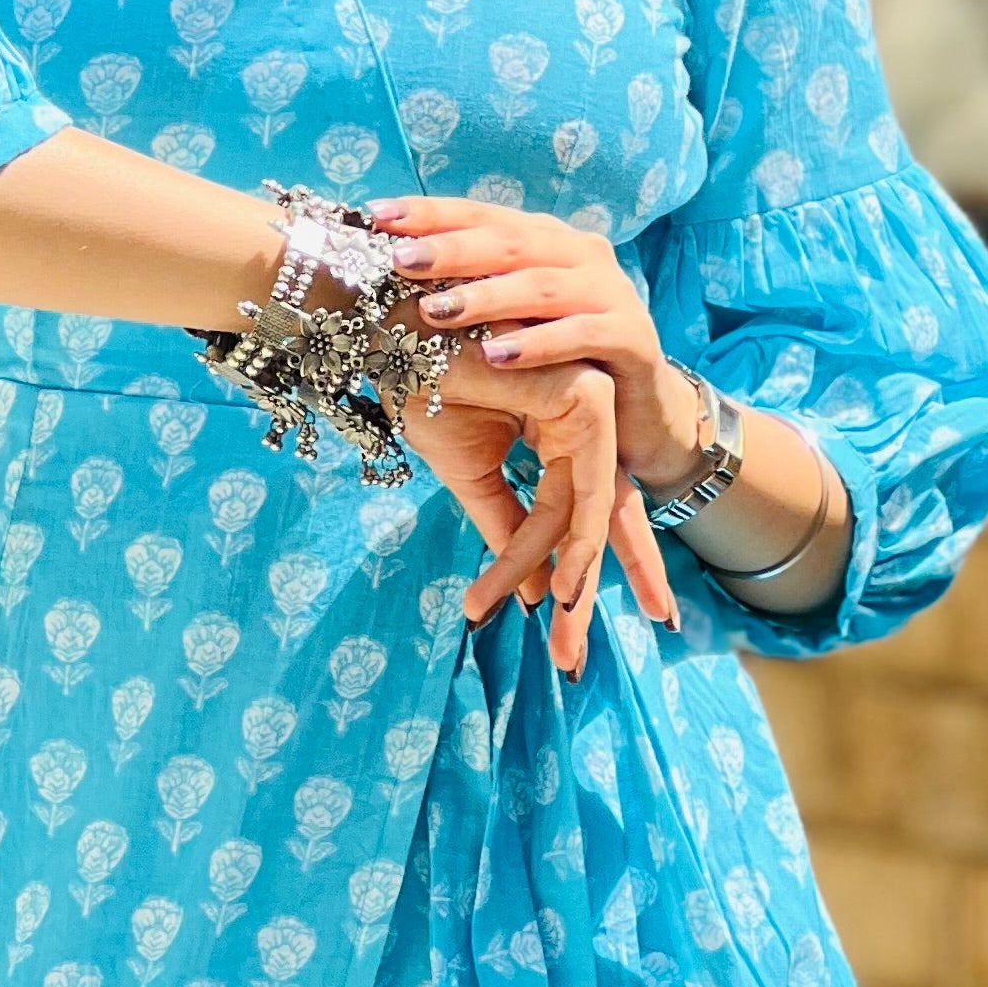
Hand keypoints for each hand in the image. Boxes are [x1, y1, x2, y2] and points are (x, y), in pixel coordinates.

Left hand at [367, 195, 699, 492]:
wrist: (636, 411)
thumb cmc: (555, 362)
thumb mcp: (509, 320)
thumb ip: (469, 290)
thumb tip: (388, 269)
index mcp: (545, 240)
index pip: (482, 215)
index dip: (430, 213)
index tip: (376, 216)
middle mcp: (580, 255)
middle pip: (509, 242)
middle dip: (450, 250)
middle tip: (400, 261)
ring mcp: (612, 292)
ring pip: (542, 286)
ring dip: (486, 297)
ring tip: (436, 311)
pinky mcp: (634, 337)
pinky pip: (582, 334)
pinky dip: (538, 344)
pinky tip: (497, 356)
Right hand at [403, 338, 678, 679]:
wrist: (386, 325)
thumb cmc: (417, 381)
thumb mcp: (466, 469)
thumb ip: (505, 525)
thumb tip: (534, 596)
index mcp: (557, 424)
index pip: (580, 508)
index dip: (576, 572)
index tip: (564, 639)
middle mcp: (582, 415)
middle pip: (601, 515)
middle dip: (594, 591)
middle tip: (579, 661)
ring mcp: (592, 402)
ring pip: (593, 511)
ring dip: (571, 578)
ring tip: (558, 638)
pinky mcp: (588, 398)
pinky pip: (582, 487)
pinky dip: (568, 541)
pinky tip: (558, 589)